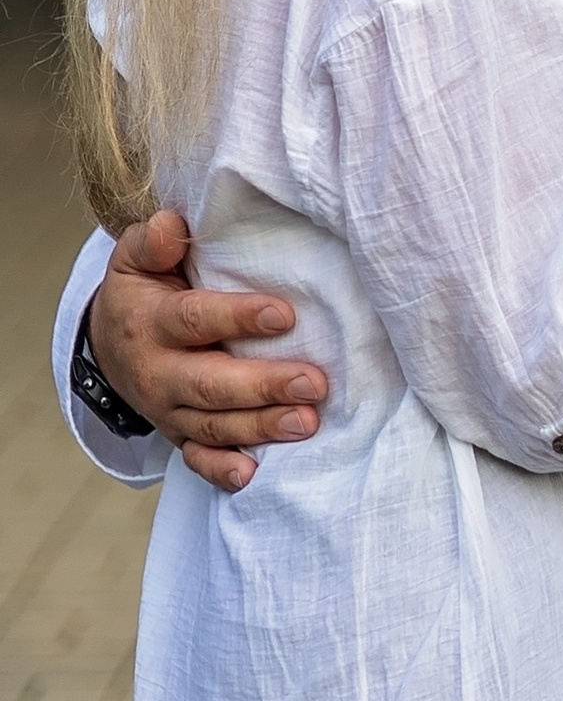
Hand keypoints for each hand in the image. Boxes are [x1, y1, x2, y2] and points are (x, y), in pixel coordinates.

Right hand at [90, 208, 326, 496]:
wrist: (110, 345)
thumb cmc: (143, 293)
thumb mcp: (135, 260)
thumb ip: (151, 241)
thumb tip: (171, 225)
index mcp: (150, 324)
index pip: (194, 321)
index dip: (236, 318)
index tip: (284, 314)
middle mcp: (158, 374)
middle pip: (211, 385)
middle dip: (263, 386)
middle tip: (314, 382)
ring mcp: (169, 411)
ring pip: (214, 426)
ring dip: (261, 427)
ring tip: (307, 421)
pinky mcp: (179, 435)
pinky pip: (197, 461)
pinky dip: (222, 471)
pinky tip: (254, 475)